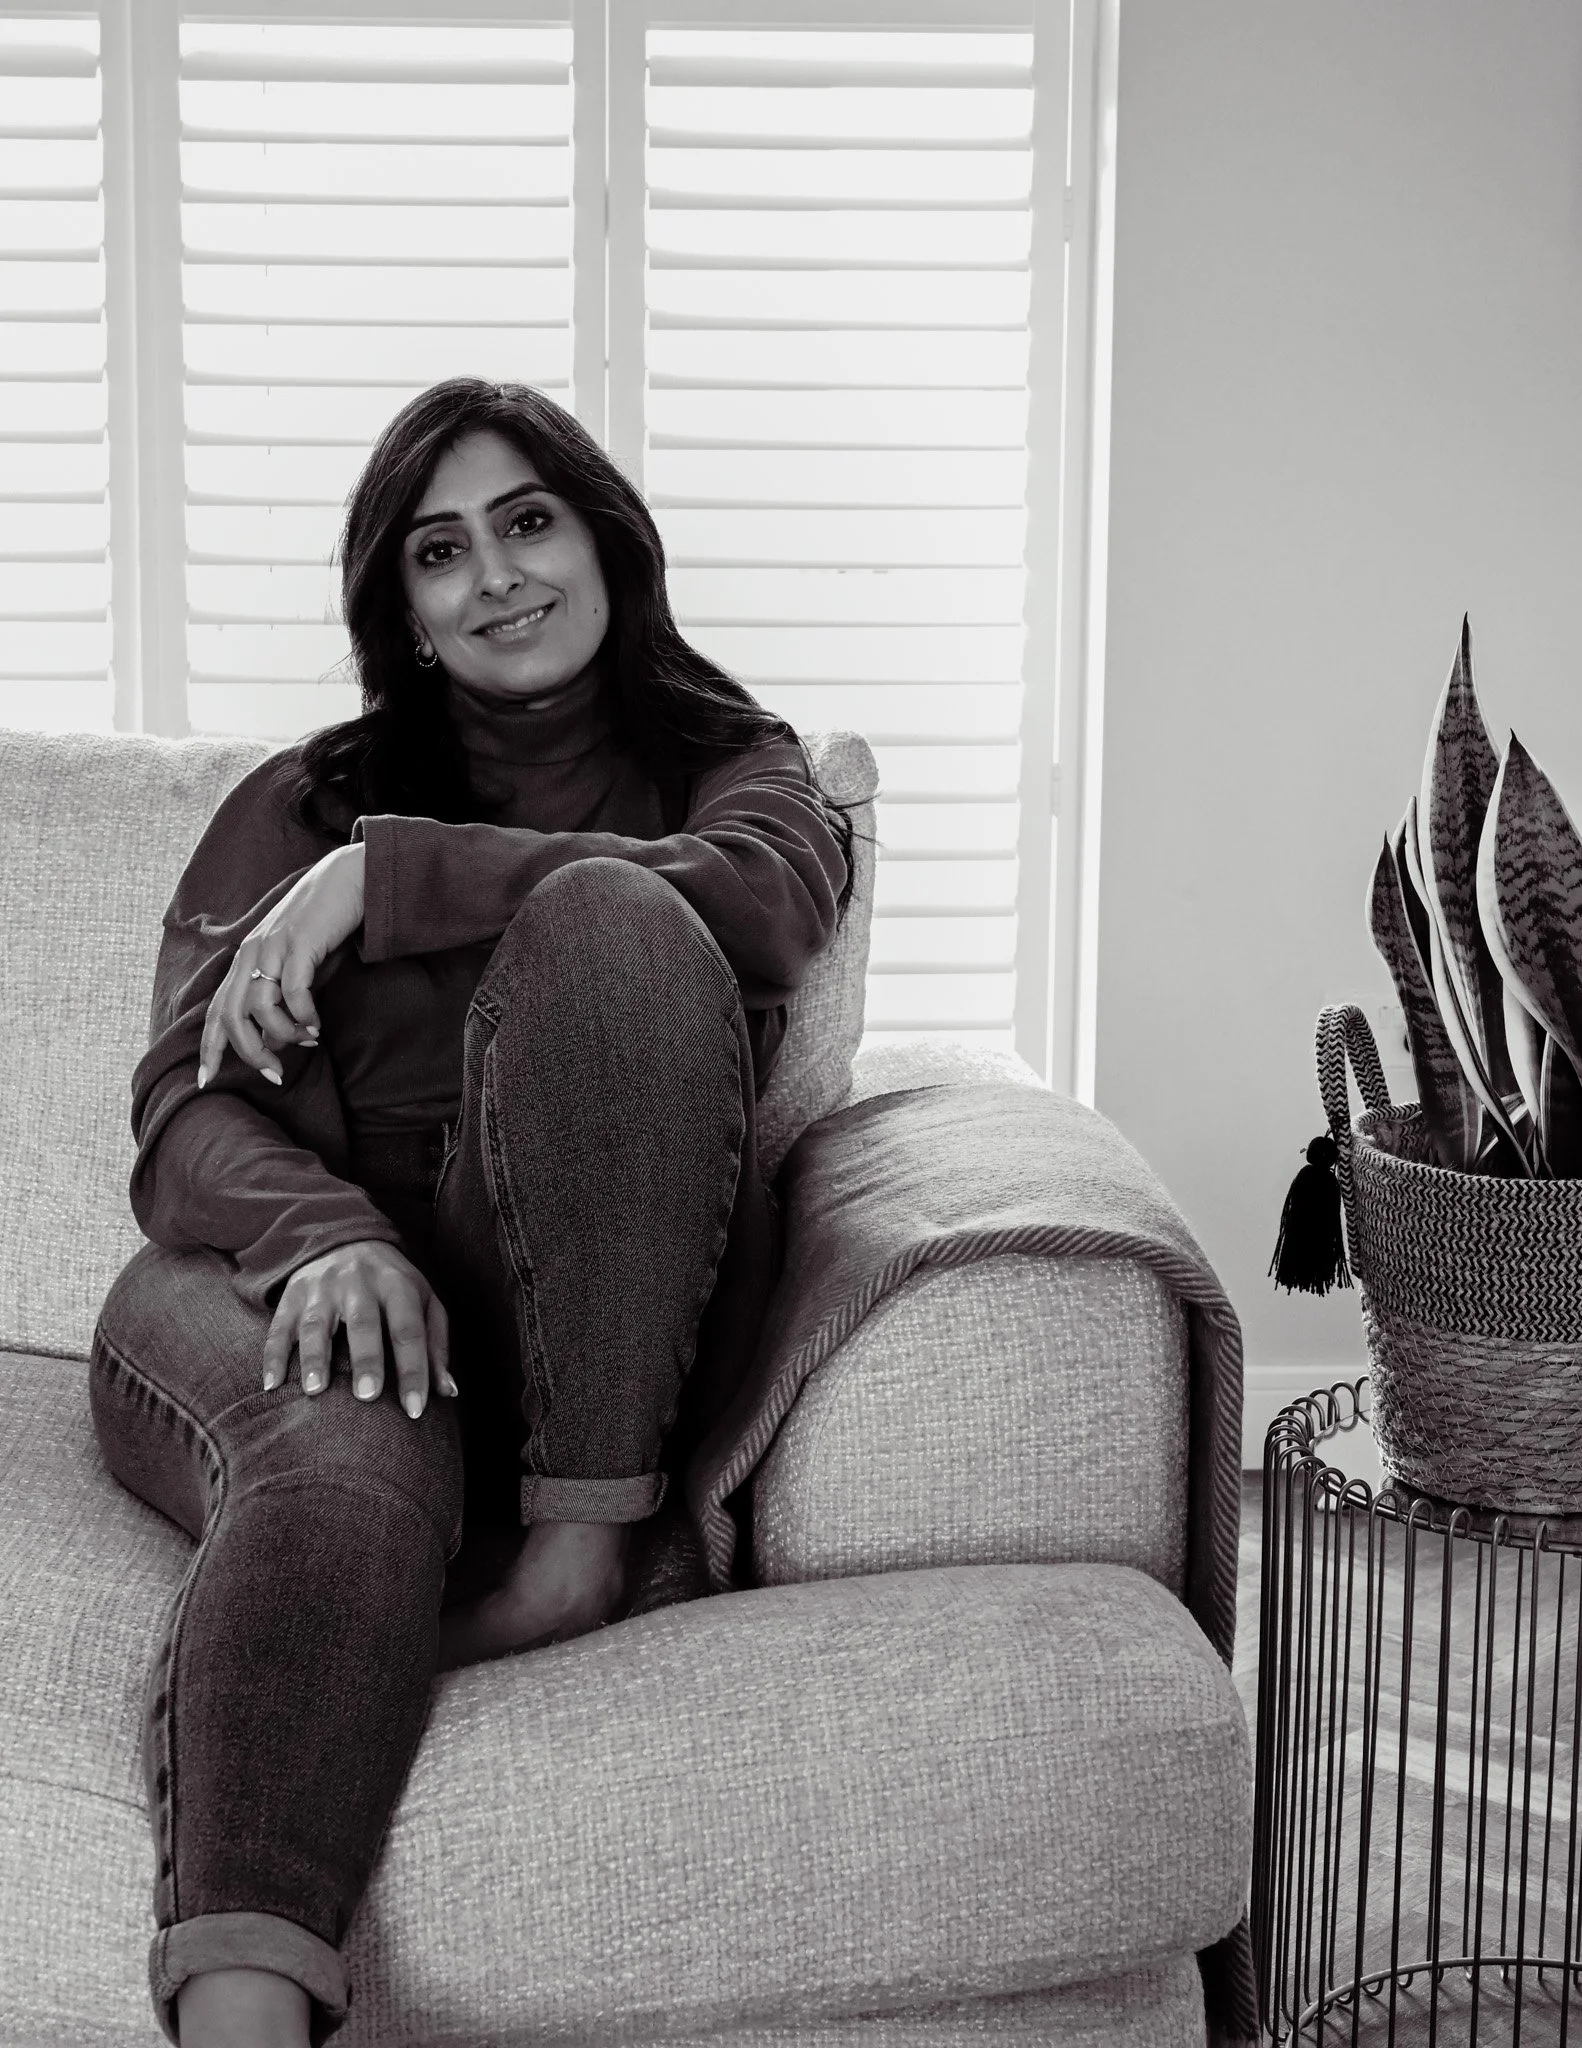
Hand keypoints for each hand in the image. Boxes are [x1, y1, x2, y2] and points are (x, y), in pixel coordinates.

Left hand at [198, 842, 365, 1088]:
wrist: (349, 879)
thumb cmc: (325, 928)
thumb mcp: (297, 968)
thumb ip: (283, 1000)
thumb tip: (278, 1042)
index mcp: (245, 961)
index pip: (216, 1011)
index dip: (210, 1048)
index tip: (207, 1080)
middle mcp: (251, 954)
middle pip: (231, 1016)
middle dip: (250, 1053)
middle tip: (275, 1076)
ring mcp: (273, 947)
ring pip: (259, 1008)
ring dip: (284, 1035)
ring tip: (308, 1041)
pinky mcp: (299, 943)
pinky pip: (293, 992)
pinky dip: (304, 1015)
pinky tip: (317, 1024)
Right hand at [263, 1239, 459, 1417]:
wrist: (345, 1239)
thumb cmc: (392, 1285)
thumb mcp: (423, 1302)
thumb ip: (435, 1345)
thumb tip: (448, 1391)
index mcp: (398, 1285)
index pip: (409, 1330)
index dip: (414, 1370)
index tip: (415, 1410)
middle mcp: (359, 1283)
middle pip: (363, 1322)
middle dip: (366, 1359)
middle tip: (367, 1396)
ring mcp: (322, 1288)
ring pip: (316, 1323)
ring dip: (314, 1357)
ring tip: (316, 1390)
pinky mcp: (292, 1295)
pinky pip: (279, 1326)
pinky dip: (273, 1355)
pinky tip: (272, 1384)